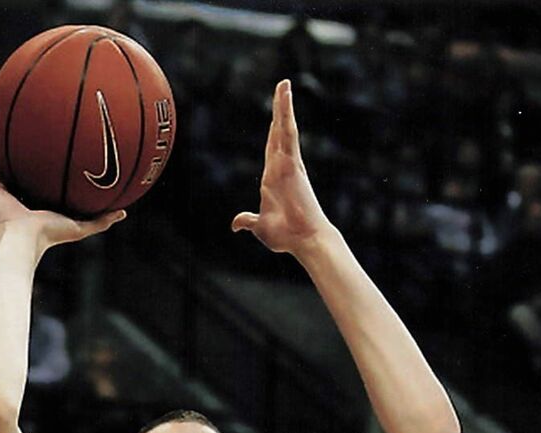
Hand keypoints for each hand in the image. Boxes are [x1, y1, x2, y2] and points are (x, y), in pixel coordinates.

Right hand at [0, 131, 124, 250]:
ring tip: (3, 124)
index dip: (49, 170)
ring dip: (3, 147)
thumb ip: (101, 220)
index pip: (45, 183)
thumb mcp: (81, 226)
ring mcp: (7, 191)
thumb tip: (124, 212)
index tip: (57, 151)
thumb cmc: (51, 236)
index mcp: (40, 204)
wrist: (24, 241)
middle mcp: (22, 195)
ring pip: (4, 164)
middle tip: (33, 131)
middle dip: (27, 154)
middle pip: (25, 170)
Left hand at [232, 81, 330, 256]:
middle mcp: (281, 167)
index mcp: (272, 178)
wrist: (304, 240)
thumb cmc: (286, 236)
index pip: (271, 148)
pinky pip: (289, 134)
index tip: (274, 115)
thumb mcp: (260, 227)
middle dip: (279, 110)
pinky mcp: (293, 163)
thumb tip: (236, 224)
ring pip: (284, 128)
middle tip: (281, 87)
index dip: (273, 130)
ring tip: (284, 84)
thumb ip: (248, 220)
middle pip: (278, 132)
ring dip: (284, 105)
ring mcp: (288, 163)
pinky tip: (286, 98)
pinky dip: (287, 115)